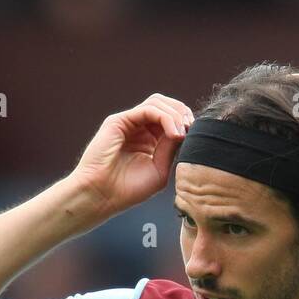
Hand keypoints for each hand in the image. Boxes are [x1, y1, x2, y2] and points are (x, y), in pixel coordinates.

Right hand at [69, 95, 193, 219]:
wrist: (102, 195)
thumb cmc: (128, 189)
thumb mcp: (159, 170)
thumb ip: (170, 148)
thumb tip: (184, 130)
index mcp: (149, 140)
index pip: (172, 120)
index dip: (186, 123)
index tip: (197, 138)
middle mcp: (139, 128)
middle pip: (166, 105)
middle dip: (183, 114)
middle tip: (191, 130)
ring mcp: (129, 122)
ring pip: (158, 102)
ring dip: (175, 114)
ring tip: (182, 132)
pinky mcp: (120, 120)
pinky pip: (148, 109)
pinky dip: (165, 117)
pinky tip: (174, 132)